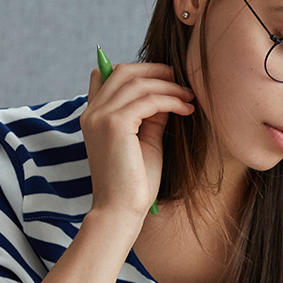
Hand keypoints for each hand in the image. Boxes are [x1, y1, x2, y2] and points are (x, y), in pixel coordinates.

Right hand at [80, 60, 195, 221]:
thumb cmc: (134, 183)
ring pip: (138, 83)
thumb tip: (167, 95)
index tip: (164, 79)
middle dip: (156, 70)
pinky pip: (148, 100)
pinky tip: (186, 109)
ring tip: (189, 97)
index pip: (105, 75)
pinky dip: (170, 100)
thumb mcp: (145, 142)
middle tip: (181, 80)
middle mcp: (92, 113)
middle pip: (124, 71)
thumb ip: (151, 117)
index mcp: (94, 116)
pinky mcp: (115, 125)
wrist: (120, 211)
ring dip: (169, 86)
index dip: (136, 70)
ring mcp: (101, 117)